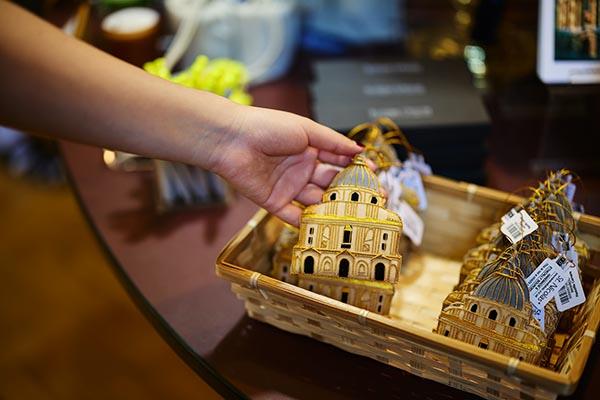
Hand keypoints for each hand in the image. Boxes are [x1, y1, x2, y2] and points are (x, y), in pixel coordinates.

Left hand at [208, 105, 361, 225]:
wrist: (231, 139)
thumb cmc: (267, 127)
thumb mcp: (306, 130)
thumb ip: (333, 142)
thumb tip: (360, 149)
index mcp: (309, 148)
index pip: (338, 161)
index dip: (356, 170)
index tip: (375, 178)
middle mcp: (301, 169)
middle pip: (330, 184)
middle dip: (349, 192)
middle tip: (370, 202)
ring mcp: (288, 186)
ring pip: (315, 201)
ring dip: (332, 208)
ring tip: (353, 217)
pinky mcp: (274, 202)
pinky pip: (294, 216)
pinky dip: (308, 223)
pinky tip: (325, 228)